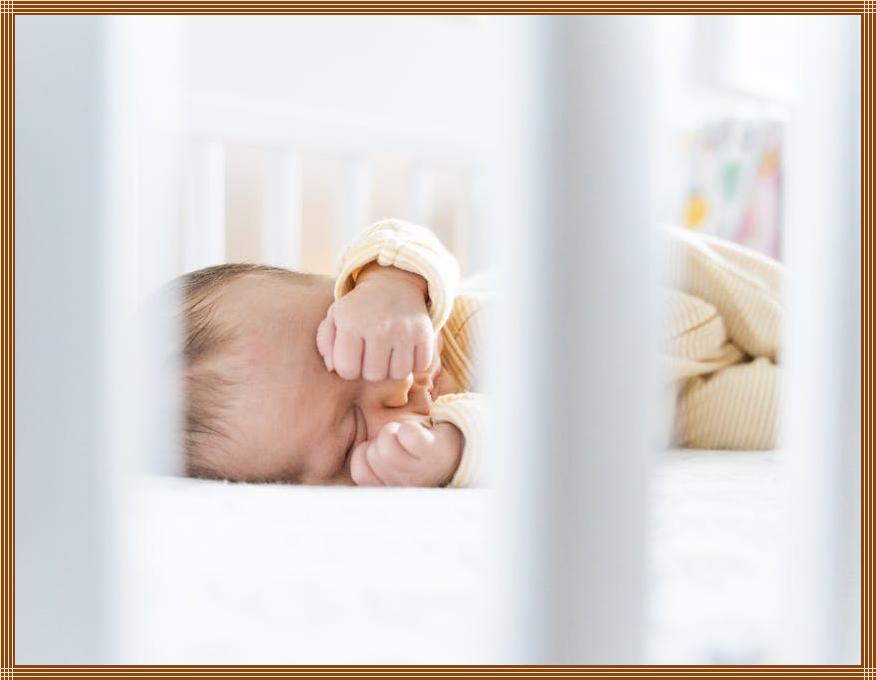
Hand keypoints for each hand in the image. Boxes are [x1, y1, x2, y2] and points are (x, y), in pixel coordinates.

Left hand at [317, 264, 434, 381]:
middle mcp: (378, 327)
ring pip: (398, 374)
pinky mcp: (424, 332)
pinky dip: (414, 362)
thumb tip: (332, 368)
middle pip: (373, 376)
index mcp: (351, 324)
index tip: (354, 356)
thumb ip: (326, 342)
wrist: (394, 285)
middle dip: (371, 369)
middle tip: (372, 353)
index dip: (349, 368)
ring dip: (393, 368)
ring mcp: (404, 330)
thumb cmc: (360, 308)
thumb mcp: (336, 316)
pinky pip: (420, 366)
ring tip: (389, 353)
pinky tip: (406, 350)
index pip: (347, 371)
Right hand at [350, 420, 462, 486]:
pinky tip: (419, 435)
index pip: (360, 471)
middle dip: (382, 440)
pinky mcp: (434, 452)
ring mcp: (420, 471)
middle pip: (373, 453)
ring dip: (395, 431)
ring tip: (408, 438)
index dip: (367, 454)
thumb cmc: (413, 455)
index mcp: (390, 489)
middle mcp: (404, 486)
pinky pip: (407, 433)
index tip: (382, 453)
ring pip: (387, 442)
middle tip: (400, 444)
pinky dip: (410, 428)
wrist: (454, 449)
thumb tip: (343, 449)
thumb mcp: (387, 467)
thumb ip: (366, 466)